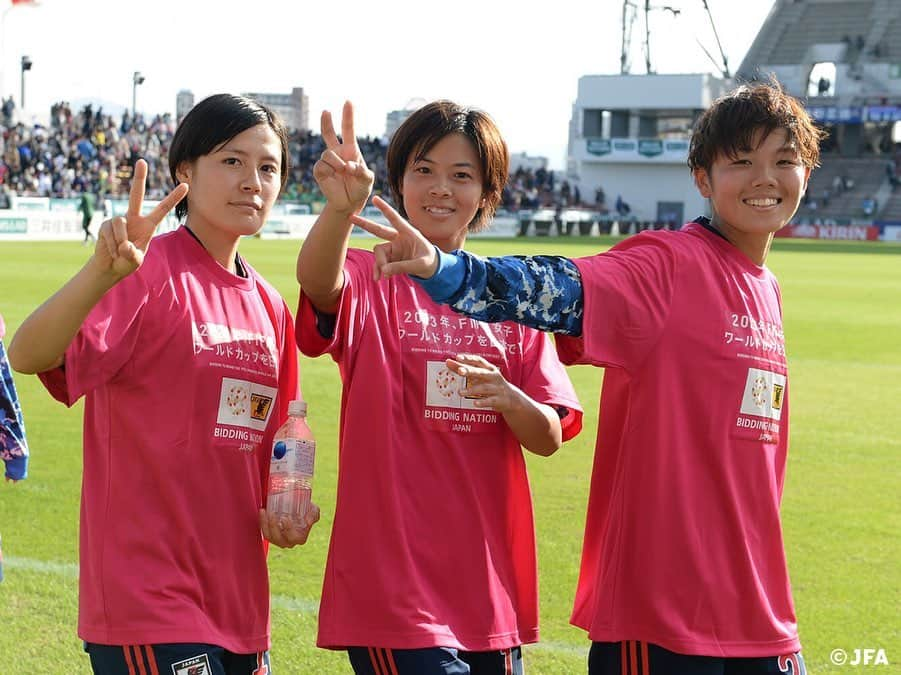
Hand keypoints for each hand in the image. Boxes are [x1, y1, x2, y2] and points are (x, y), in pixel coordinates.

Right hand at [93, 159, 187, 279]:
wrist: (110, 266)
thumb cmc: (127, 262)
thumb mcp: (135, 260)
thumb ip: (132, 254)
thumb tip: (124, 245)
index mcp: (148, 225)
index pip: (162, 209)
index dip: (173, 198)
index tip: (185, 185)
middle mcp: (133, 218)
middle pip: (136, 195)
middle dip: (139, 178)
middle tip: (142, 161)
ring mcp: (118, 219)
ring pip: (120, 224)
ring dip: (120, 242)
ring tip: (119, 252)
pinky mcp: (105, 224)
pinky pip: (110, 231)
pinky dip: (111, 245)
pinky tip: (111, 251)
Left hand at [259, 503, 320, 548]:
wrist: (296, 508)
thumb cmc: (306, 510)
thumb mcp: (314, 510)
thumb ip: (314, 514)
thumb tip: (308, 521)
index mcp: (300, 539)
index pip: (294, 538)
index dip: (288, 530)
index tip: (285, 517)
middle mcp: (288, 543)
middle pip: (279, 539)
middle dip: (274, 527)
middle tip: (273, 513)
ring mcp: (278, 540)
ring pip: (270, 537)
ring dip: (266, 524)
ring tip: (265, 511)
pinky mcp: (270, 536)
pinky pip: (264, 532)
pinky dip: (262, 522)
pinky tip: (262, 511)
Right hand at [313, 101, 373, 214]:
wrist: (348, 203)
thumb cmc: (360, 188)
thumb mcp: (367, 179)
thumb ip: (362, 171)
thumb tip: (348, 166)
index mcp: (350, 150)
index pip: (348, 130)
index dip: (347, 116)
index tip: (348, 102)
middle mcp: (337, 152)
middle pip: (329, 133)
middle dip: (327, 122)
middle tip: (326, 111)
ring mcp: (327, 161)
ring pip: (328, 154)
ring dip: (337, 164)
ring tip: (344, 172)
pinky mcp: (319, 170)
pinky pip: (322, 166)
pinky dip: (330, 172)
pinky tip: (334, 177)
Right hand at [350, 196, 437, 279]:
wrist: (431, 269)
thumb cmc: (430, 262)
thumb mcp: (420, 265)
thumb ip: (402, 267)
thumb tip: (384, 271)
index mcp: (409, 233)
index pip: (395, 219)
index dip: (385, 209)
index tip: (375, 198)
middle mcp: (398, 238)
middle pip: (379, 230)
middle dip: (365, 224)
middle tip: (350, 218)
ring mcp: (393, 247)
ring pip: (378, 252)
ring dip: (378, 263)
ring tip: (381, 277)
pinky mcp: (390, 257)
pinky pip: (380, 262)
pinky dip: (378, 270)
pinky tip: (379, 278)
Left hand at [445, 354, 521, 413]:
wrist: (512, 398)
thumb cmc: (492, 384)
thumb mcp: (481, 375)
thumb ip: (464, 369)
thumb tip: (448, 362)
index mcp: (489, 369)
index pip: (478, 361)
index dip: (469, 358)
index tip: (458, 357)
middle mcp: (493, 377)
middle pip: (481, 373)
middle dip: (470, 371)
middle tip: (459, 371)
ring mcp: (497, 388)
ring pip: (484, 388)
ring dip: (472, 390)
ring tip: (459, 392)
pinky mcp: (500, 400)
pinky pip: (490, 400)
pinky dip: (483, 402)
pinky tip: (474, 403)